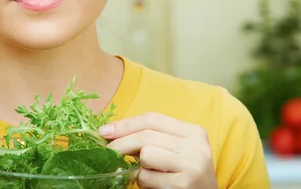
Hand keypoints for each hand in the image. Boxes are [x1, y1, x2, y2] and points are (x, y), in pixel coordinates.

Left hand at [98, 112, 217, 188]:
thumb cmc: (185, 175)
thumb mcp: (175, 151)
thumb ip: (153, 139)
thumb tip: (112, 132)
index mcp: (194, 131)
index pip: (153, 119)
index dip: (126, 123)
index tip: (105, 130)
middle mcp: (196, 145)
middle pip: (146, 135)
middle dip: (121, 143)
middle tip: (107, 151)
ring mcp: (192, 164)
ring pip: (146, 155)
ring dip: (139, 167)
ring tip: (149, 174)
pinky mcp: (184, 183)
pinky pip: (148, 177)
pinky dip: (144, 183)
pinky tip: (155, 186)